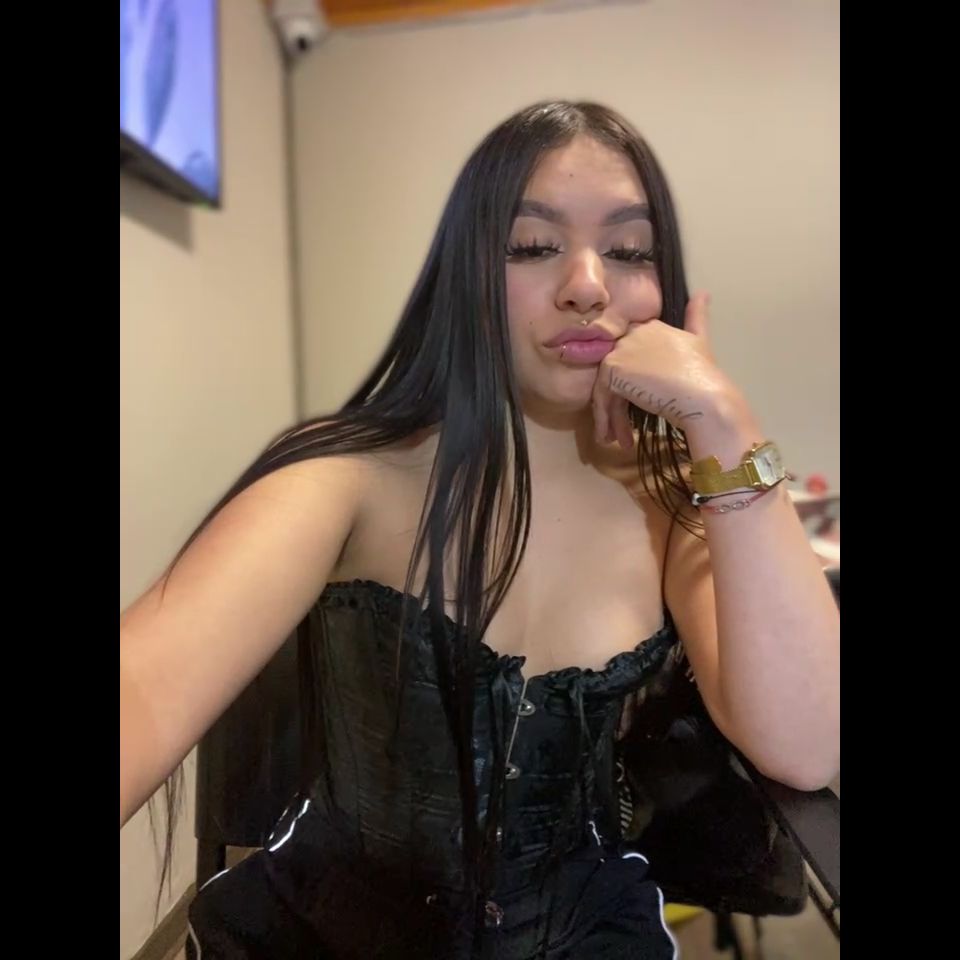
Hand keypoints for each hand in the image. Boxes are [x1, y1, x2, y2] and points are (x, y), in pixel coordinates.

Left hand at [591, 293, 734, 450]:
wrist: (704, 396)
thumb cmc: (705, 377)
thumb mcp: (700, 341)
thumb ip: (697, 317)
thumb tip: (703, 292)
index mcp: (652, 325)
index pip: (629, 356)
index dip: (631, 383)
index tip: (638, 405)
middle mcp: (633, 333)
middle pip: (616, 373)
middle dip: (618, 403)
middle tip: (621, 432)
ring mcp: (620, 349)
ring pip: (607, 386)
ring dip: (611, 417)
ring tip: (619, 441)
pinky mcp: (612, 367)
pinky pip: (601, 396)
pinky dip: (605, 419)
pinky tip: (616, 438)